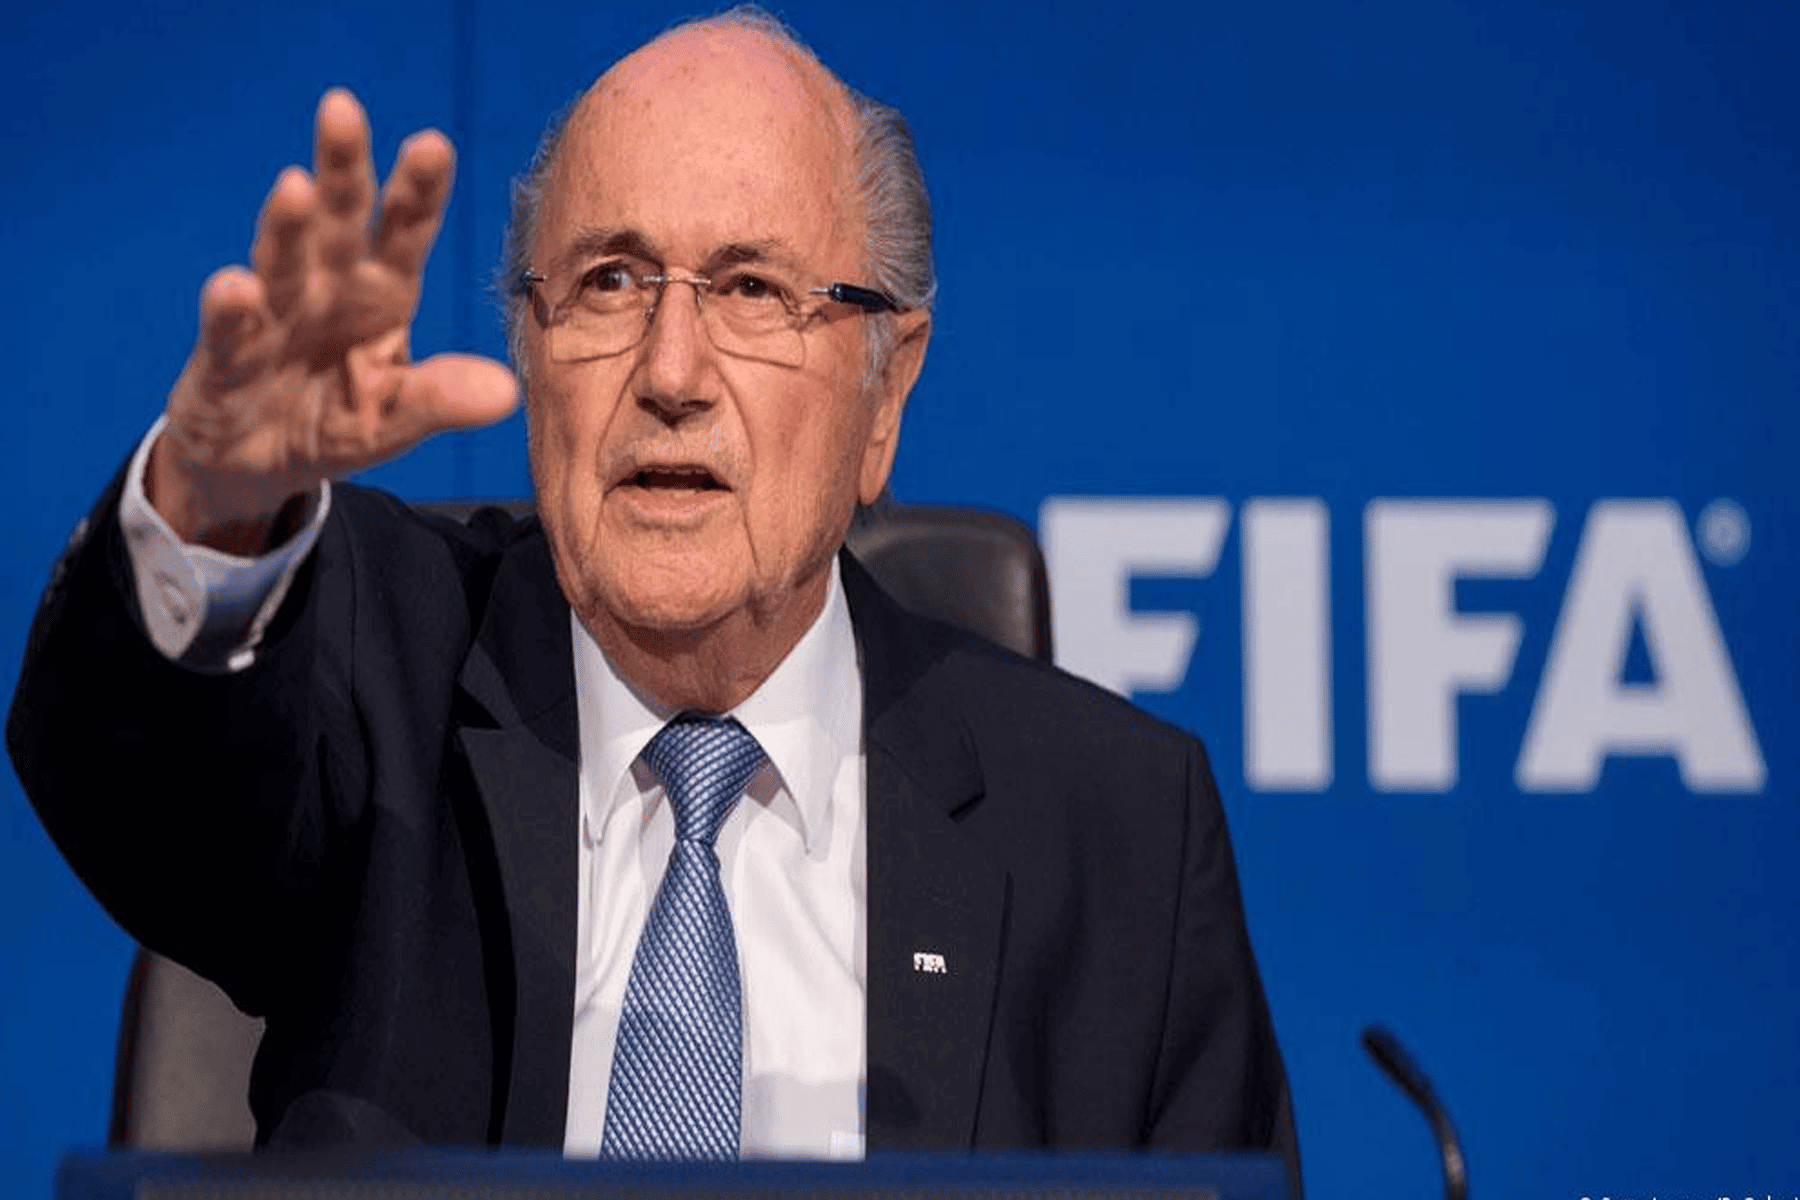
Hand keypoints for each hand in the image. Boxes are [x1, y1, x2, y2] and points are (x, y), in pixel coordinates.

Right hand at [148, 89, 518, 553]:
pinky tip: (236, 287)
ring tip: (294, 187)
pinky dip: (233, 309)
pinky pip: (230, 329)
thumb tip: (508, 392)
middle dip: (342, 168)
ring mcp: (273, 317)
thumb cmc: (335, 421)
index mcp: (380, 297)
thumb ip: (439, 398)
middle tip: (342, 109)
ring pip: (282, 260)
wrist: (257, 464)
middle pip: (337, 221)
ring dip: (286, 224)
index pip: (403, 234)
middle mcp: (326, 291)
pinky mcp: (224, 357)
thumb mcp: (392, 418)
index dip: (417, 192)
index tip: (432, 144)